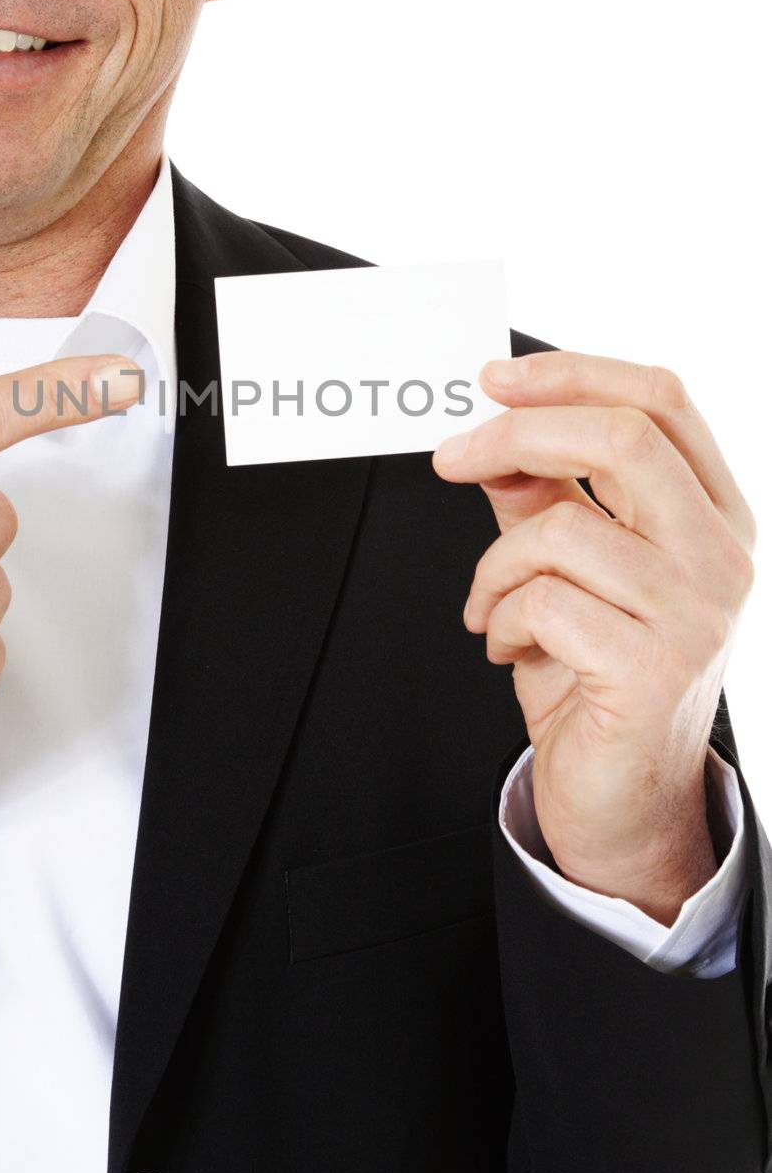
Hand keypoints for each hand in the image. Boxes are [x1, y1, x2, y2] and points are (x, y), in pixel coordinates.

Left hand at [432, 352, 756, 924]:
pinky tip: (507, 646)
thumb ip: (544, 493)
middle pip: (621, 436)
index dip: (570, 374)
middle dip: (515, 434)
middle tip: (451, 457)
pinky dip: (501, 616)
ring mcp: (697, 613)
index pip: (659, 398)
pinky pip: (545, 601)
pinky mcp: (655, 669)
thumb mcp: (569, 565)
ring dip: (496, 566)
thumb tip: (496, 430)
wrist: (623, 798)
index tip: (491, 378)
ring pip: (562, 527)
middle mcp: (722, 554)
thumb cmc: (598, 674)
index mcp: (713, 511)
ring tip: (491, 605)